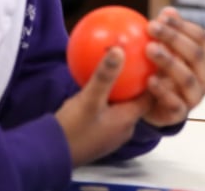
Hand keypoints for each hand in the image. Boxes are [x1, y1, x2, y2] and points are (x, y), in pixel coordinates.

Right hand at [56, 47, 150, 165]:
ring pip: (120, 106)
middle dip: (135, 83)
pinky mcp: (97, 134)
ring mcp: (110, 133)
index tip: (151, 61)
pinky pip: (107, 111)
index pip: (150, 97)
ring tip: (116, 68)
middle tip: (133, 60)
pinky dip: (105, 97)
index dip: (153, 80)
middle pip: (136, 101)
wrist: (50, 155)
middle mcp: (123, 129)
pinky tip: (93, 84)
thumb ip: (105, 75)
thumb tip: (119, 50)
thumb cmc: (73, 129)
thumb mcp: (89, 99)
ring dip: (119, 90)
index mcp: (127, 120)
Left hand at [141, 7, 204, 127]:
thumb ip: (170, 32)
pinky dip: (162, 90)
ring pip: (187, 78)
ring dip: (168, 61)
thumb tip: (167, 11)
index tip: (161, 17)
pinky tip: (149, 79)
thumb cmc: (164, 72)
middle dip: (174, 39)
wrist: (155, 107)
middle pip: (196, 54)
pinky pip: (175, 102)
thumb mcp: (168, 50)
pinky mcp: (181, 114)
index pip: (201, 37)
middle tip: (151, 28)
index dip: (182, 25)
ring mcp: (196, 97)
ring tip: (149, 49)